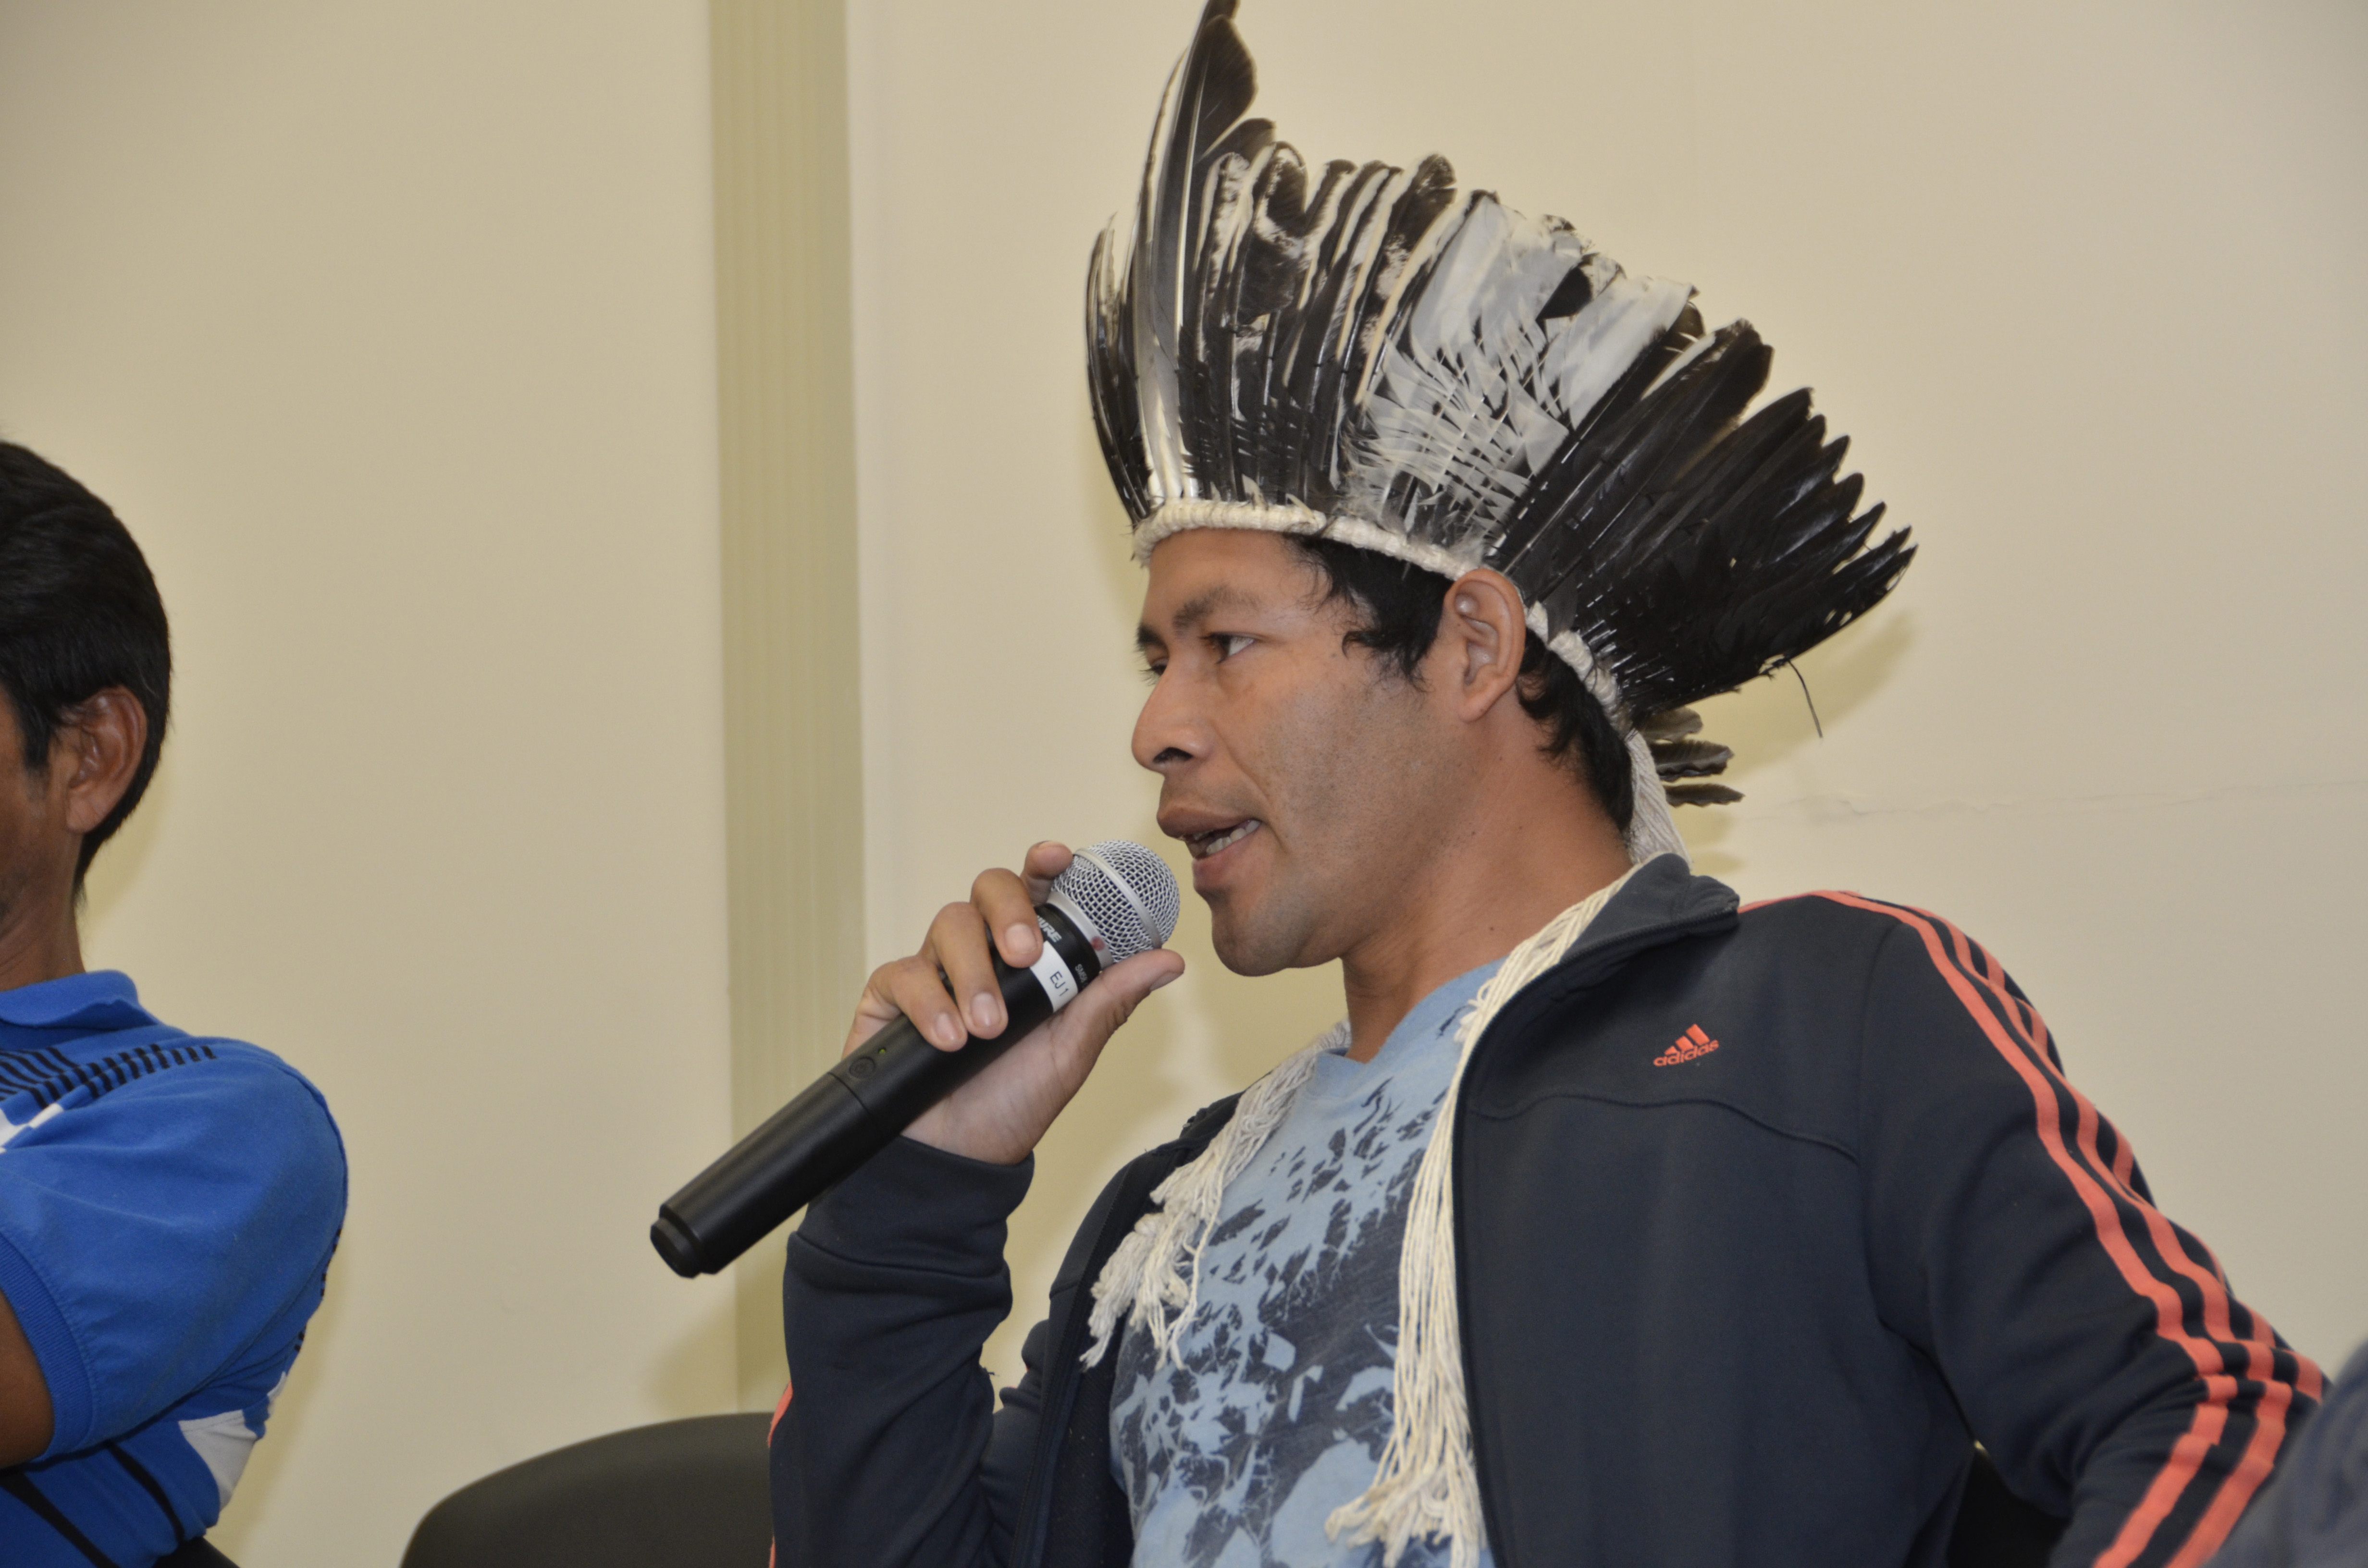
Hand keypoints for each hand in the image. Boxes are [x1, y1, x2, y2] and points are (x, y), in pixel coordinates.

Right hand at [843, 842, 1184, 1164]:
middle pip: (989, 888)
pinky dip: (930, 1004)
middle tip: (1024, 954)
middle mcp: (982, 951)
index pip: (1037, 892)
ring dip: (974, 974)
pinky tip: (948, 1040)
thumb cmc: (1013, 1103)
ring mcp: (935, 968)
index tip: (1057, 858)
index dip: (1044, 865)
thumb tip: (1170, 960)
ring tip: (988, 1028)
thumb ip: (1111, 1000)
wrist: (956, 1157)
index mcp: (1029, 957)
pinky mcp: (891, 995)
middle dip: (1009, 911)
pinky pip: (905, 972)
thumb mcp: (1072, 1052)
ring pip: (949, 923)